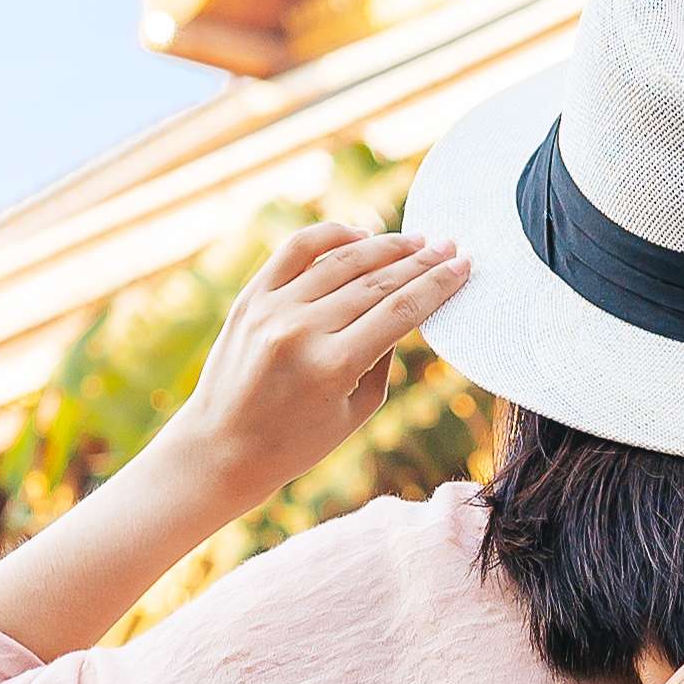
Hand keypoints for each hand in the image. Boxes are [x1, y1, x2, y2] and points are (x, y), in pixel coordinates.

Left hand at [169, 224, 468, 493]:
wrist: (220, 448)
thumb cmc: (295, 442)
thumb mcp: (355, 414)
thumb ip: (384, 358)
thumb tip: (405, 305)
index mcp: (332, 366)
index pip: (400, 311)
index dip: (437, 284)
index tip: (462, 265)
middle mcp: (301, 331)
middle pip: (377, 282)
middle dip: (420, 262)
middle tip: (449, 247)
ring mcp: (272, 310)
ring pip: (341, 261)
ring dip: (385, 245)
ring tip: (415, 241)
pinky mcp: (250, 298)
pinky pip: (295, 250)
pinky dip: (331, 236)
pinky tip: (360, 236)